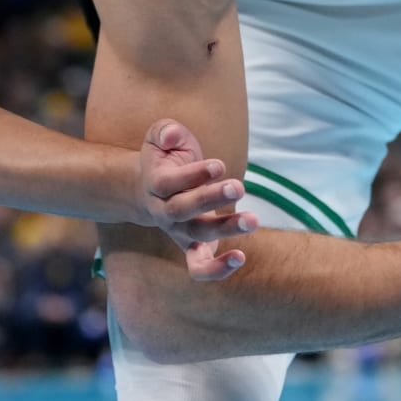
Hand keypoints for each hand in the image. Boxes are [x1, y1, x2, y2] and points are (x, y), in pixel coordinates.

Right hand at [137, 119, 258, 280]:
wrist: (148, 190)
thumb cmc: (163, 158)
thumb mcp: (158, 137)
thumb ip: (165, 132)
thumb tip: (173, 135)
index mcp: (155, 184)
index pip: (170, 182)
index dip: (194, 175)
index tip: (219, 165)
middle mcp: (164, 211)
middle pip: (182, 210)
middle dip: (210, 199)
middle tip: (238, 186)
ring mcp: (178, 231)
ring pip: (198, 236)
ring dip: (225, 229)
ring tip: (252, 220)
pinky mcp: (192, 246)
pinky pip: (199, 267)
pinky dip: (217, 269)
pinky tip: (240, 258)